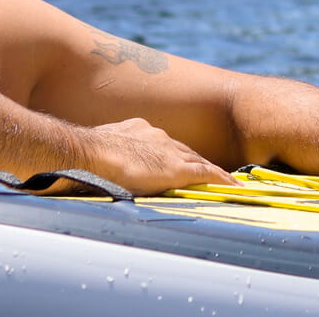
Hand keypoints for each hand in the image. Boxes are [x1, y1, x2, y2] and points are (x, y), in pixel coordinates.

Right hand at [84, 117, 238, 194]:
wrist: (90, 153)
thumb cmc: (86, 156)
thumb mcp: (99, 151)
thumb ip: (106, 157)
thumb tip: (94, 169)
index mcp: (139, 132)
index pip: (164, 146)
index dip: (175, 155)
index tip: (181, 162)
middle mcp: (159, 137)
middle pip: (185, 151)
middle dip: (197, 161)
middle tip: (211, 172)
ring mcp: (169, 152)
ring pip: (198, 161)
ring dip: (212, 171)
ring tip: (227, 180)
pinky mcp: (177, 169)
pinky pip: (207, 172)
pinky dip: (221, 179)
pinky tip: (233, 186)